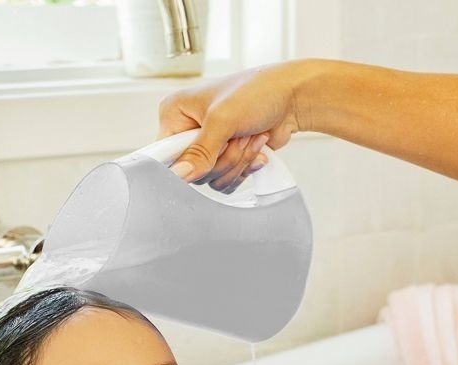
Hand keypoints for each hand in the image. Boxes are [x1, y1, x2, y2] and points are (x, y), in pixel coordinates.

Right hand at [158, 63, 302, 191]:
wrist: (293, 97)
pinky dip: (245, 167)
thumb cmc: (258, 91)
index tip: (207, 156)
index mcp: (176, 113)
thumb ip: (199, 152)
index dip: (186, 162)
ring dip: (238, 161)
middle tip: (237, 135)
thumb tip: (179, 174)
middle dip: (223, 158)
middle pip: (193, 171)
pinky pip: (226, 181)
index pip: (165, 153)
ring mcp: (208, 147)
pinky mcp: (226, 159)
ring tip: (249, 136)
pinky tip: (256, 146)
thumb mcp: (222, 120)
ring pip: (212, 178)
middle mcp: (188, 131)